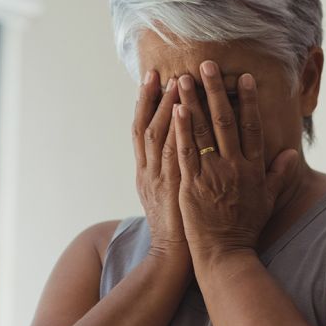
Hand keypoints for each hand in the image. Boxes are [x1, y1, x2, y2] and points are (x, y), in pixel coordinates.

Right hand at [133, 70, 189, 264]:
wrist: (174, 256)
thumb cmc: (178, 228)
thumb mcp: (167, 196)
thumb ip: (172, 171)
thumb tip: (180, 149)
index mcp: (147, 172)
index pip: (143, 130)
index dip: (146, 102)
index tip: (153, 76)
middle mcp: (149, 172)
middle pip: (148, 127)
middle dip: (154, 98)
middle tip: (162, 70)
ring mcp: (161, 179)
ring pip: (160, 136)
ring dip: (168, 108)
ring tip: (178, 81)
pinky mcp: (176, 187)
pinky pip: (175, 155)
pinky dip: (178, 133)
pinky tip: (183, 112)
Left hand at [172, 60, 298, 261]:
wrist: (226, 253)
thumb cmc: (246, 227)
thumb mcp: (269, 200)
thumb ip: (279, 175)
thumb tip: (290, 154)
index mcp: (253, 168)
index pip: (252, 127)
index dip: (249, 101)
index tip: (245, 78)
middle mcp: (235, 167)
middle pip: (225, 121)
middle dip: (216, 90)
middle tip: (207, 64)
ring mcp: (213, 174)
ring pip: (202, 131)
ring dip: (192, 102)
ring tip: (183, 78)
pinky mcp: (192, 184)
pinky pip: (186, 151)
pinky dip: (181, 129)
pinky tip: (175, 109)